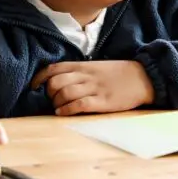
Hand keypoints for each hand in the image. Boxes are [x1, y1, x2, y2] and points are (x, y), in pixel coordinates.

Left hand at [31, 61, 154, 115]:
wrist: (143, 77)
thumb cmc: (118, 74)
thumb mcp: (96, 67)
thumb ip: (79, 71)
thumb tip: (59, 81)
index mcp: (84, 65)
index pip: (54, 68)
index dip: (40, 78)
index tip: (34, 87)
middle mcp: (86, 76)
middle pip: (56, 82)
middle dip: (49, 93)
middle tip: (52, 99)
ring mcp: (94, 89)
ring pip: (65, 93)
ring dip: (56, 103)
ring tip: (58, 107)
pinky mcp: (102, 102)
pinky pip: (79, 105)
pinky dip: (67, 110)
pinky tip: (63, 113)